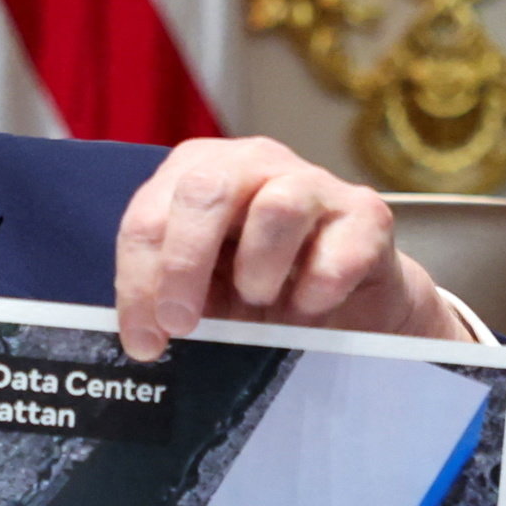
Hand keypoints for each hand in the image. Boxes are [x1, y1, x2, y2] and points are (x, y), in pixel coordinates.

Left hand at [111, 137, 458, 360]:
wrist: (352, 301)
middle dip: (183, 266)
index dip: (138, 282)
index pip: (148, 218)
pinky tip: (308, 310)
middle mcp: (252, 163)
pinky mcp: (366, 214)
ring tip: (260, 300)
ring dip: (259, 270)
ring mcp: (313, 182)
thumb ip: (172, 303)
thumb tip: (142, 341)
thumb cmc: (266, 289)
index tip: (145, 342)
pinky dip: (316, 292)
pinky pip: (337, 252)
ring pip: (276, 209)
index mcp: (197, 175)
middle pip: (204, 191)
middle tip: (181, 324)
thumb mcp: (208, 293)